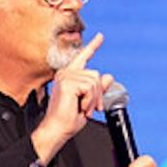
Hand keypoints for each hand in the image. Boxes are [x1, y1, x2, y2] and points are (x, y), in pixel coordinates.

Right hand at [32, 32, 114, 163]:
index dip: (93, 46)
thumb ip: (97, 88)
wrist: (58, 129)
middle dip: (98, 94)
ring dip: (93, 99)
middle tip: (92, 108)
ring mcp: (65, 77)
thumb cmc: (69, 119)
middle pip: (96, 74)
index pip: (83, 57)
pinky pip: (89, 88)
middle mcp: (66, 73)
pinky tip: (80, 107)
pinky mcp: (66, 83)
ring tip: (84, 108)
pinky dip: (89, 100)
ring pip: (94, 81)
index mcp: (70, 76)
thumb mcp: (89, 101)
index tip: (101, 36)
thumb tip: (108, 77)